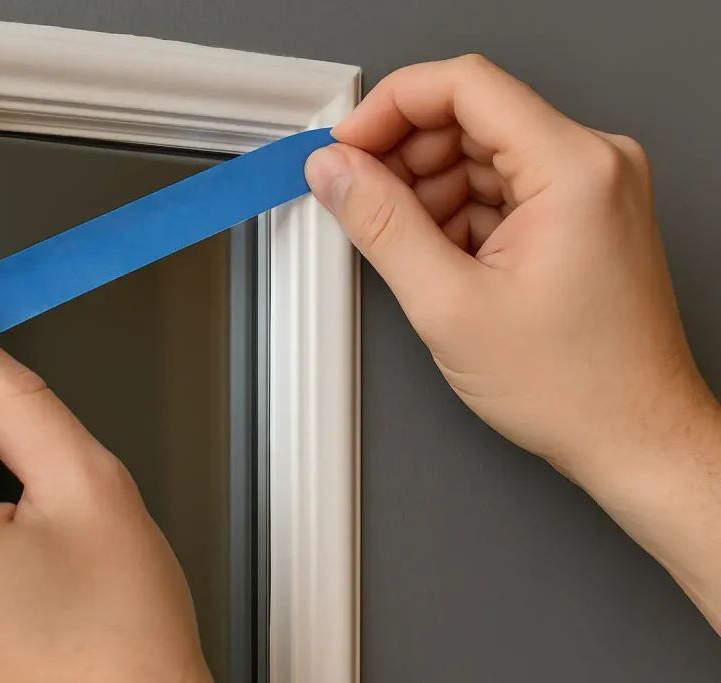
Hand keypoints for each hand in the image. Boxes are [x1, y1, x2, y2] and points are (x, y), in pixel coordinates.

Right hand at [306, 55, 720, 628]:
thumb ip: (382, 225)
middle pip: (471, 116)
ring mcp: (591, 189)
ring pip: (482, 154)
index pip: (465, 86)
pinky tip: (435, 256)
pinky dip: (457, 213)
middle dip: (403, 153)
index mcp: (573, 168)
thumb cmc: (575, 387)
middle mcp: (592, 164)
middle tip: (356, 193)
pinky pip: (502, 187)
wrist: (633, 438)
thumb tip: (336, 172)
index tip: (346, 143)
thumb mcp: (449, 304)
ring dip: (427, 188)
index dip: (390, 107)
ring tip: (399, 242)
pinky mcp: (582, 216)